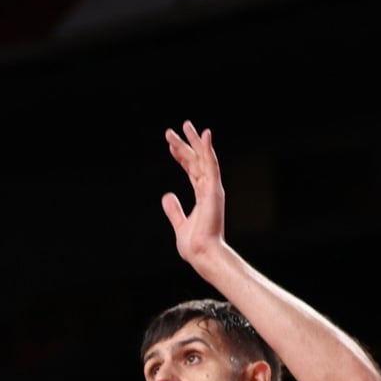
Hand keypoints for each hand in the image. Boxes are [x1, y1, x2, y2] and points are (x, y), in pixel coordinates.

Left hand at [161, 120, 227, 266]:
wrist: (203, 255)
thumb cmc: (195, 245)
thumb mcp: (180, 224)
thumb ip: (174, 210)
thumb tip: (166, 196)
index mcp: (202, 196)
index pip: (192, 171)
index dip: (182, 157)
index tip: (172, 146)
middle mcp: (209, 189)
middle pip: (196, 161)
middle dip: (185, 145)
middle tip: (172, 130)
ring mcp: (212, 189)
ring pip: (203, 158)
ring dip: (194, 141)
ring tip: (186, 125)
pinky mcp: (214, 190)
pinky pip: (211, 165)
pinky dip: (207, 149)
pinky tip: (204, 134)